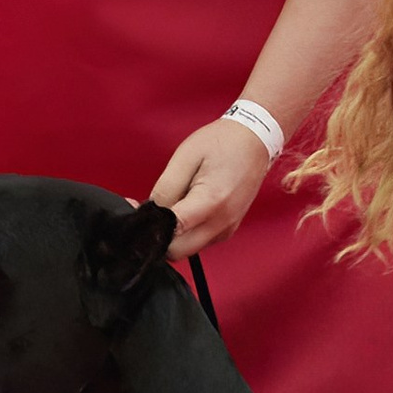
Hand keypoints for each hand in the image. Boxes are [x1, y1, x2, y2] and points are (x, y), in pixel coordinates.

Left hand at [148, 117, 273, 258]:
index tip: (139, 212)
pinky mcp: (228, 230)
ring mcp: (227, 228)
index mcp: (211, 202)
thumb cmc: (221, 143)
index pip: (171, 234)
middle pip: (178, 251)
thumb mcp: (184, 158)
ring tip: (172, 204)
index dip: (149, 227)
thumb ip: (165, 190)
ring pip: (188, 249)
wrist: (254, 140)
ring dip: (173, 235)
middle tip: (150, 211)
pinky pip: (199, 242)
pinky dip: (187, 232)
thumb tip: (149, 213)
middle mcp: (222, 222)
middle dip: (159, 236)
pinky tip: (185, 208)